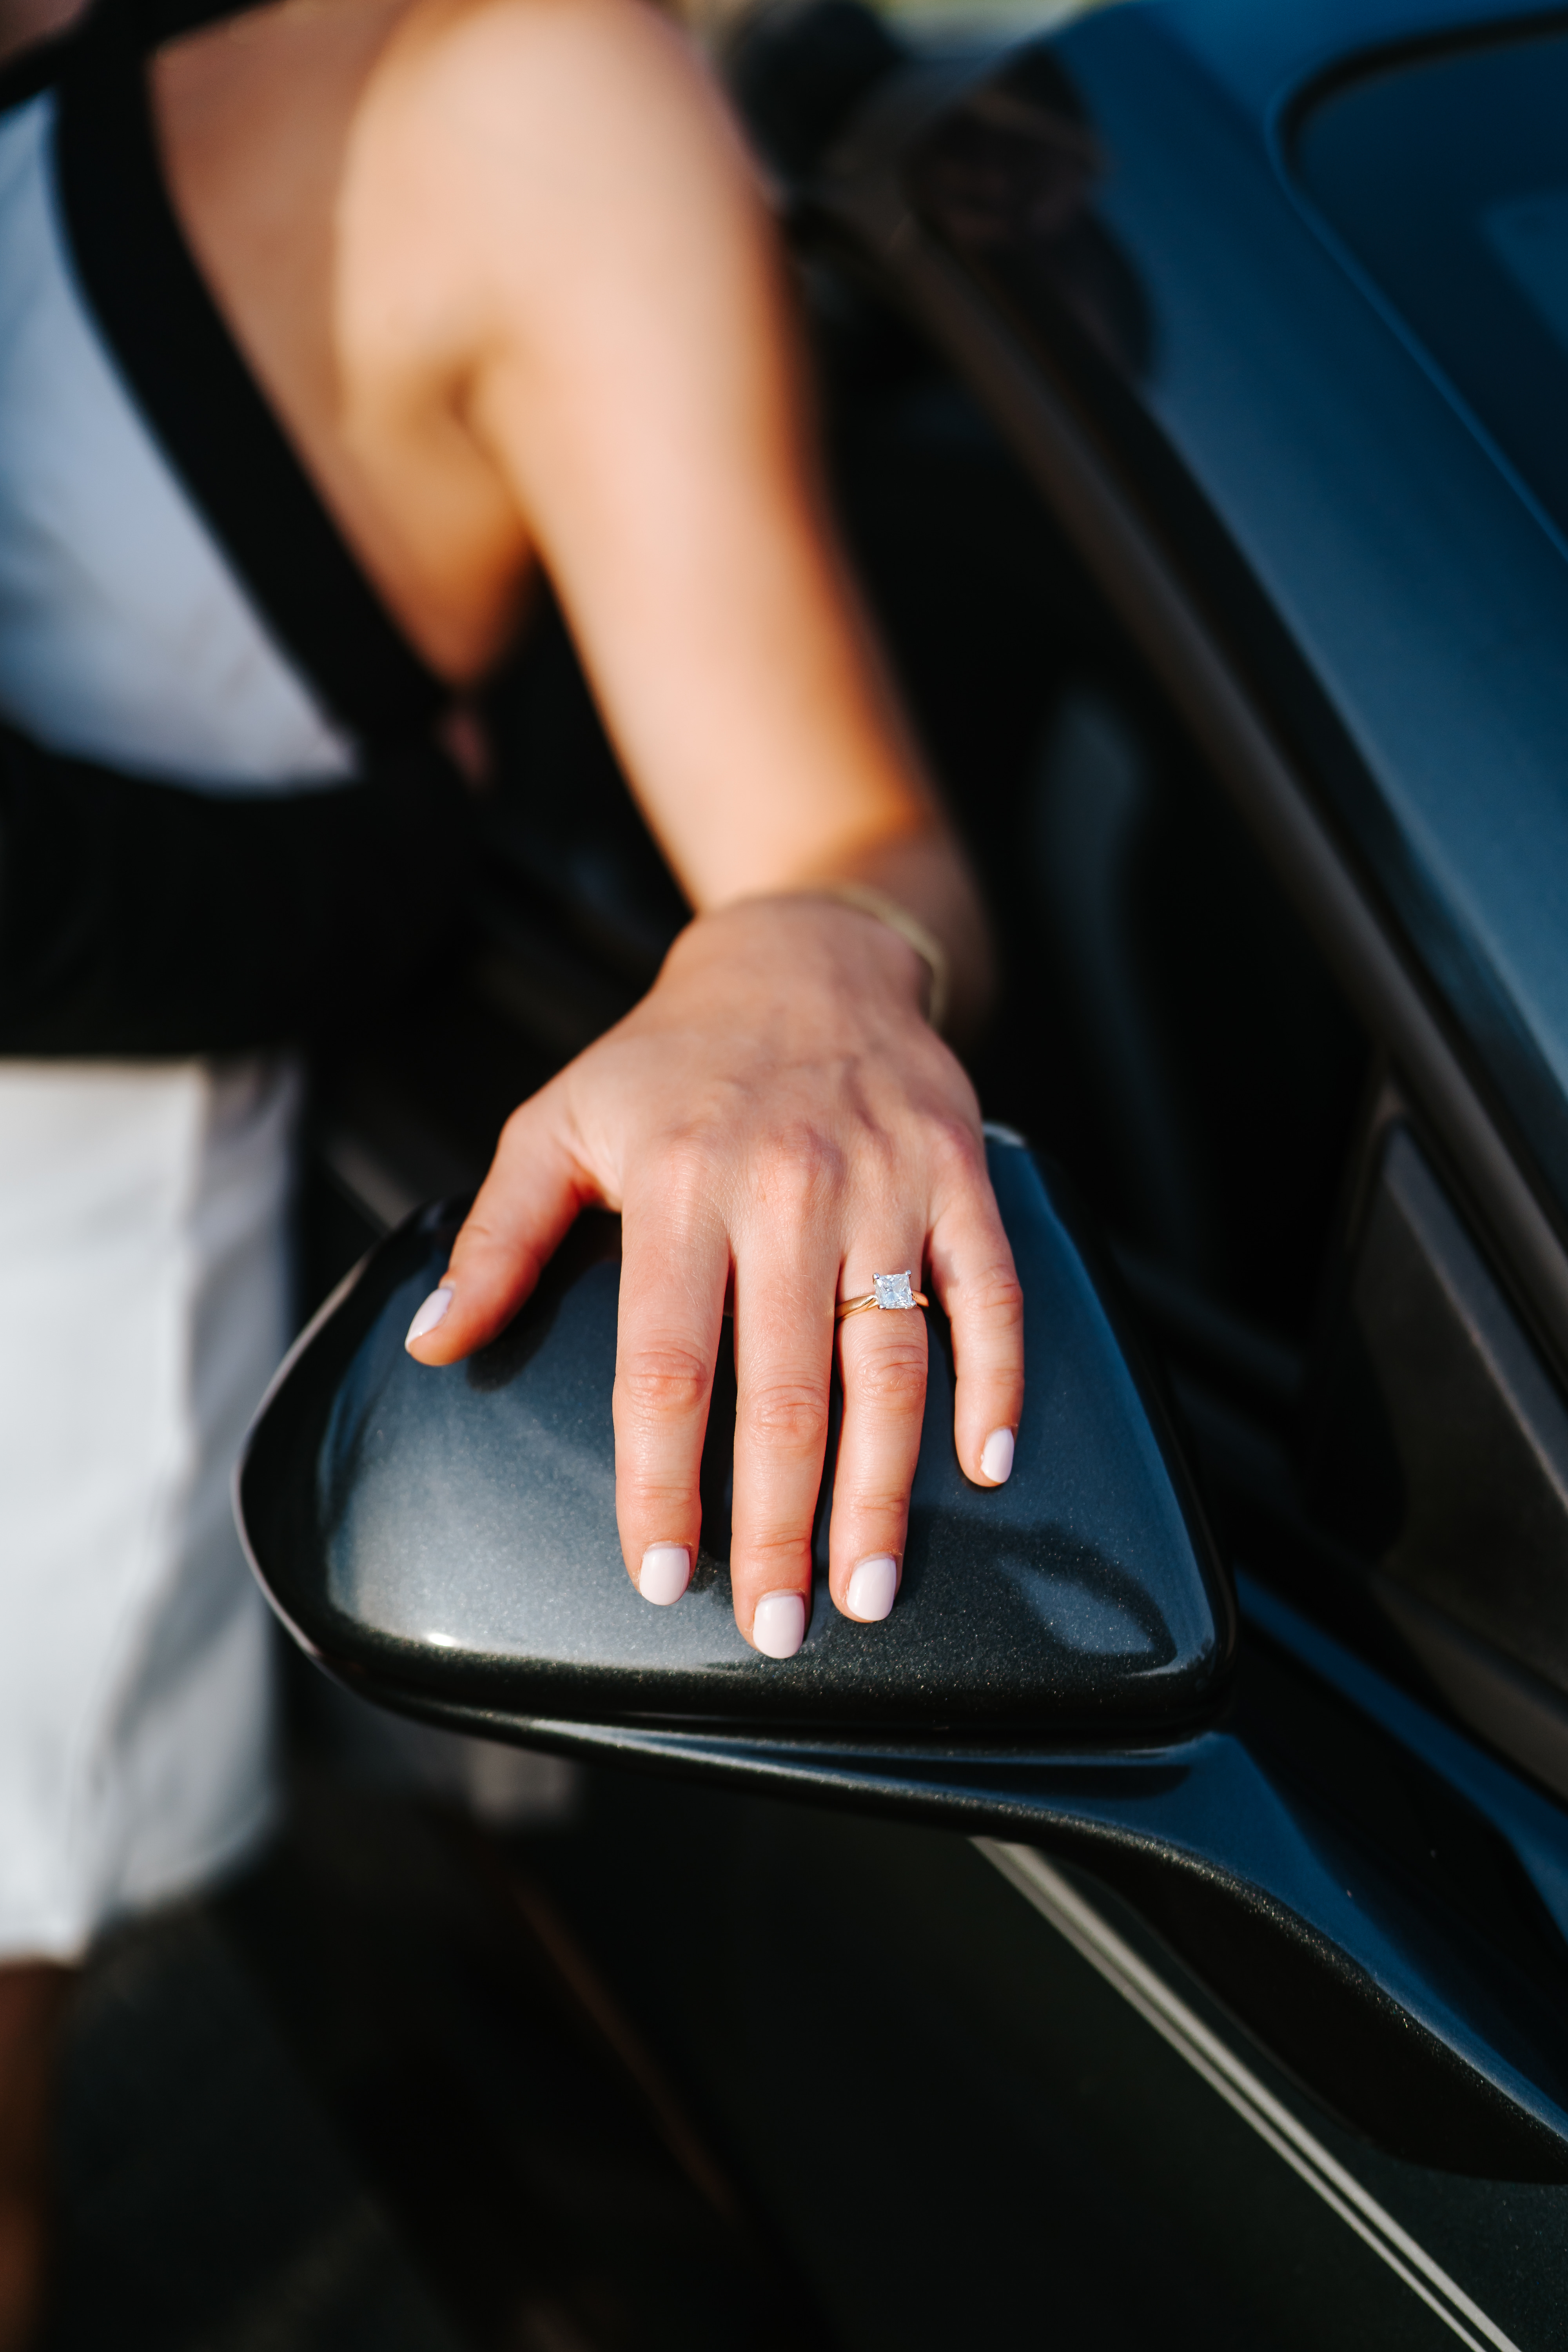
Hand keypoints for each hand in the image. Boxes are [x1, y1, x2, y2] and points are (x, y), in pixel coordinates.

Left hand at [404, 895, 1023, 1655]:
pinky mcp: (959, 1177)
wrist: (801, 959)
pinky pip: (989, 1294)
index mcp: (680, 1185)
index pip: (666, 1366)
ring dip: (884, 1488)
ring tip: (870, 1588)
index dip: (662, 1481)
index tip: (661, 1575)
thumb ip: (496, 1241)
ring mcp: (885, 1183)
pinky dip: (996, 1382)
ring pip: (892, 1362)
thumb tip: (434, 1348)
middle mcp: (788, 1189)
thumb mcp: (553, 1124)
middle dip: (779, 1524)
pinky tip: (985, 1467)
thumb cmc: (668, 1060)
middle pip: (786, 1389)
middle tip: (777, 1626)